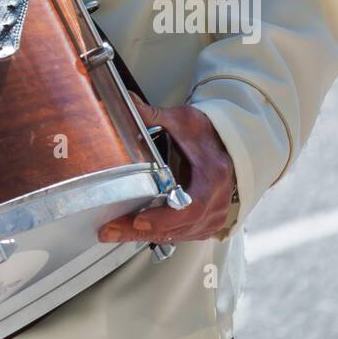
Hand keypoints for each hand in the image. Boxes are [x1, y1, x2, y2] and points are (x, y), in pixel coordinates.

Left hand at [98, 95, 235, 244]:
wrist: (227, 145)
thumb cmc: (207, 134)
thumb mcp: (182, 121)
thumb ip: (153, 115)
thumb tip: (126, 102)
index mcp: (213, 176)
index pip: (191, 207)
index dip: (164, 218)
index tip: (139, 219)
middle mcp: (216, 202)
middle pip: (178, 227)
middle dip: (140, 231)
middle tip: (110, 229)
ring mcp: (213, 217)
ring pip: (176, 236)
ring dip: (144, 236)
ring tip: (113, 231)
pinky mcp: (206, 224)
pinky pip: (180, 236)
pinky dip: (156, 235)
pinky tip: (133, 231)